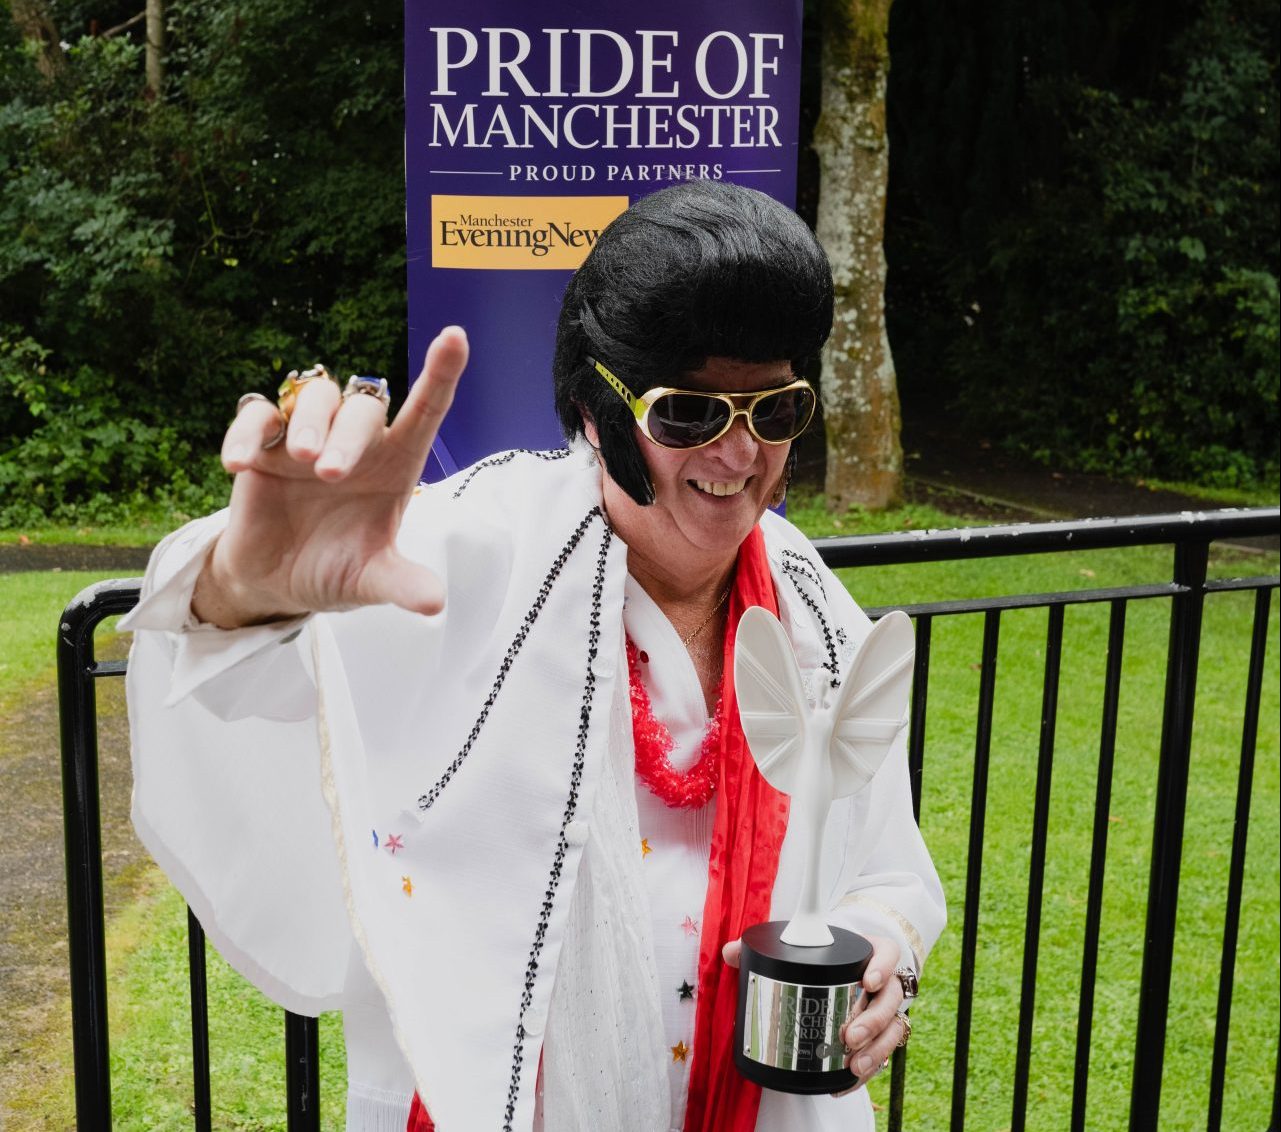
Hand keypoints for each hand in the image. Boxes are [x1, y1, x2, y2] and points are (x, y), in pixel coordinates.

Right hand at [191, 327, 467, 627]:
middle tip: (329, 473)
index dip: (441, 373)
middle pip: (364, 406)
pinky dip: (247, 432)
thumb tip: (434, 603)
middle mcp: (356, 443)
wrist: (276, 583)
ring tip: (301, 460)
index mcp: (395, 466)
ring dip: (309, 422)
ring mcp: (307, 438)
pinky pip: (255, 416)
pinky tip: (239, 465)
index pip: (426, 411)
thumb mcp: (369, 582)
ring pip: (315, 396)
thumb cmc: (335, 570)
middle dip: (348, 433)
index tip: (455, 337)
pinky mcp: (263, 446)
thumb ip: (400, 584)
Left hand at [722, 934, 905, 1095]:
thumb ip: (761, 946)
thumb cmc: (819, 957)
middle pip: (891, 998)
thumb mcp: (797, 947)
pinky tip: (847, 1081)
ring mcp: (885, 1009)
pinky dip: (869, 1069)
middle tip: (849, 1036)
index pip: (887, 953)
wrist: (838, 973)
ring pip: (893, 1028)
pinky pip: (884, 1053)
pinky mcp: (881, 1034)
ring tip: (853, 1064)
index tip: (866, 980)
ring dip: (876, 1049)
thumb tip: (729, 952)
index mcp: (868, 952)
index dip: (882, 966)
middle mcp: (882, 981)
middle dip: (874, 1020)